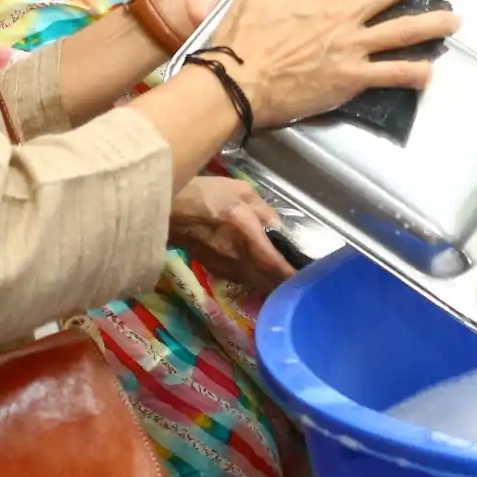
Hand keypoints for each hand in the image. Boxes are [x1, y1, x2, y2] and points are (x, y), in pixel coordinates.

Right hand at [169, 176, 294, 297]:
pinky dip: (256, 279)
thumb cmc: (206, 195)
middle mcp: (238, 258)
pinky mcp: (215, 270)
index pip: (275, 265)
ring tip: (286, 279)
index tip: (309, 279)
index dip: (293, 276)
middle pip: (268, 282)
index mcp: (247, 236)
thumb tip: (279, 230)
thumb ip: (264, 212)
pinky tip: (261, 272)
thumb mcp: (241, 191)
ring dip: (272, 284)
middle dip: (286, 285)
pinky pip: (242, 279)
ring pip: (255, 283)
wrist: (167, 210)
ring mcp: (225, 267)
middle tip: (303, 282)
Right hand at [212, 0, 460, 126]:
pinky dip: (413, 73)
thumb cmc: (239, 37)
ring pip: (401, 31)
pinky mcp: (351, 77)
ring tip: (454, 20)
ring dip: (431, 24)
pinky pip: (390, 74)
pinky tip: (430, 72)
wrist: (236, 82)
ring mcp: (350, 47)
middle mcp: (341, 15)